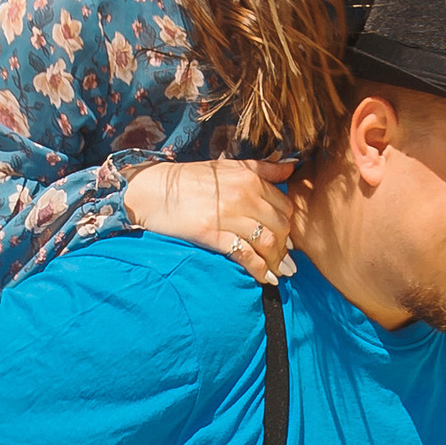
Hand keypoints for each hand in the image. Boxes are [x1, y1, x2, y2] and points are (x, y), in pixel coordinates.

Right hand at [123, 155, 295, 287]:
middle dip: (285, 247)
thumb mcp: (228, 166)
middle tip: (286, 261)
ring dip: (277, 261)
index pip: (285, 206)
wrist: (153, 190)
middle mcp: (243, 195)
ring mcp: (228, 215)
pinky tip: (265, 278)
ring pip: (267, 242)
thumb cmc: (190, 179)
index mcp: (249, 178)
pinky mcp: (212, 234)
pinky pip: (245, 255)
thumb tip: (291, 167)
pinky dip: (259, 269)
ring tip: (279, 272)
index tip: (288, 239)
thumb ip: (262, 168)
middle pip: (280, 226)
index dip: (289, 225)